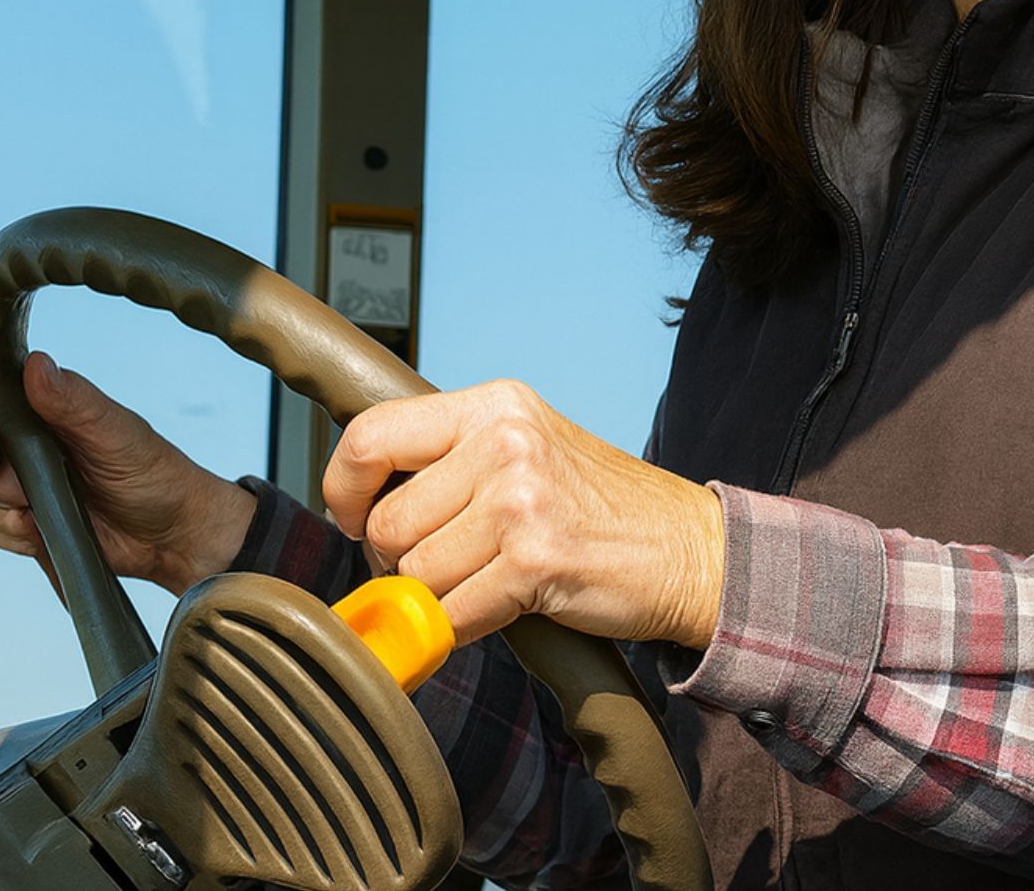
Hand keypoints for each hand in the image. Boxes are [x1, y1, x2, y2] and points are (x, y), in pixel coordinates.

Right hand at [0, 352, 256, 596]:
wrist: (170, 533)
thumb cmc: (154, 474)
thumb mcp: (118, 433)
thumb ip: (75, 402)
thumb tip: (36, 365)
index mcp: (36, 404)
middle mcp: (16, 437)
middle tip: (26, 492)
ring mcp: (13, 478)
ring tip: (40, 512)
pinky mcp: (16, 516)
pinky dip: (10, 533)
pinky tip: (40, 531)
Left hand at [320, 379, 725, 649]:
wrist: (690, 550)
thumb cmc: (600, 510)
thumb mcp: (526, 450)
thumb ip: (450, 459)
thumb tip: (355, 504)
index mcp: (497, 406)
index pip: (370, 435)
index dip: (342, 488)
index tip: (352, 517)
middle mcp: (507, 441)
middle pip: (386, 522)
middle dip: (403, 561)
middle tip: (452, 564)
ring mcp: (521, 499)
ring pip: (413, 575)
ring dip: (440, 597)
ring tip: (492, 579)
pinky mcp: (536, 559)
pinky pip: (452, 614)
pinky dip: (465, 627)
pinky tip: (506, 607)